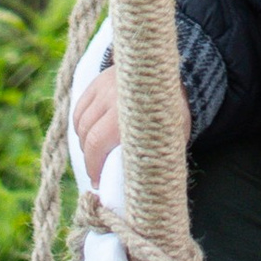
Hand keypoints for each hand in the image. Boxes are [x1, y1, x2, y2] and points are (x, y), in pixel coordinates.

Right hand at [70, 65, 189, 178]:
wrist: (180, 77)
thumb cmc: (175, 113)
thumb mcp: (168, 137)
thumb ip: (149, 155)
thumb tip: (134, 183)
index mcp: (130, 113)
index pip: (97, 143)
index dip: (93, 166)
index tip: (97, 182)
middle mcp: (113, 97)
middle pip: (87, 134)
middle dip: (88, 158)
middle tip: (96, 171)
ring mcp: (104, 86)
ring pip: (80, 121)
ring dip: (83, 142)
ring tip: (94, 154)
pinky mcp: (100, 80)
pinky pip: (80, 107)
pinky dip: (80, 124)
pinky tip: (88, 135)